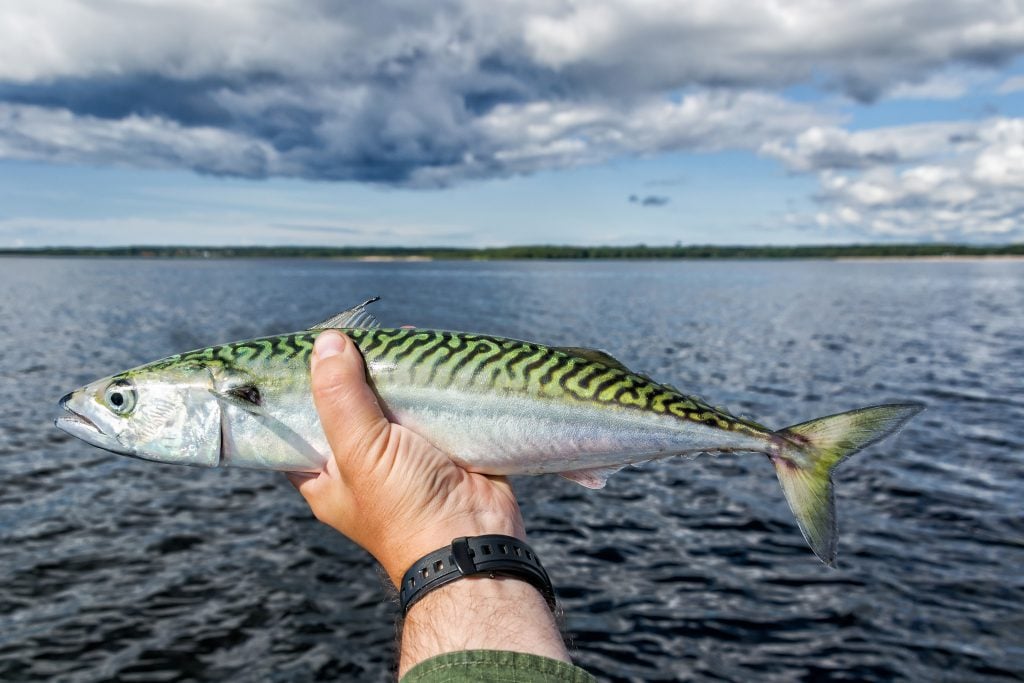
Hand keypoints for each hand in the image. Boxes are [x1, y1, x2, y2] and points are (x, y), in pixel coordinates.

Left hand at [288, 330, 526, 586]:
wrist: (475, 536)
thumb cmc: (406, 505)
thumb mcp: (361, 451)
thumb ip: (340, 396)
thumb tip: (326, 341)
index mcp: (328, 477)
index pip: (298, 430)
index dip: (296, 394)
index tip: (300, 352)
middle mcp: (362, 466)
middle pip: (347, 408)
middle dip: (352, 373)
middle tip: (354, 333)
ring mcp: (404, 455)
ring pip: (391, 403)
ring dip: (393, 373)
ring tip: (392, 335)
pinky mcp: (442, 444)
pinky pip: (430, 405)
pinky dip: (429, 382)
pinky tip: (425, 352)